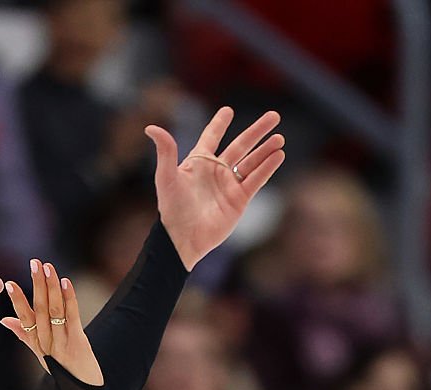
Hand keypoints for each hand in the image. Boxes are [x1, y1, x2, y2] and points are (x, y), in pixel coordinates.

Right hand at [3, 260, 102, 383]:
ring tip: (47, 267)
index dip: (17, 301)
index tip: (10, 283)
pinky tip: (65, 282)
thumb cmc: (64, 372)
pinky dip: (68, 298)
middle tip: (34, 262)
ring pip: (53, 310)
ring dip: (50, 286)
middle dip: (36, 284)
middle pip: (38, 310)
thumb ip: (24, 336)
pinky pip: (71, 316)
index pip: (24, 319)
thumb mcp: (41, 355)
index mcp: (37, 345)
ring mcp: (62, 343)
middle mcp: (47, 344)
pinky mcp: (78, 342)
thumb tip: (5, 320)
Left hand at [147, 105, 285, 269]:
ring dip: (266, 149)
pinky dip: (267, 168)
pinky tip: (278, 155)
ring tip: (280, 138)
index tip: (228, 111)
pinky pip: (256, 180)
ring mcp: (229, 185)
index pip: (211, 137)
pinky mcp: (239, 200)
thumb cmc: (171, 209)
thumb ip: (165, 151)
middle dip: (257, 131)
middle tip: (274, 115)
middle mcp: (216, 171)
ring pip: (252, 162)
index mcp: (199, 162)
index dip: (219, 124)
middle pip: (241, 146)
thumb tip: (150, 128)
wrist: (183, 239)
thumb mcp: (166, 177)